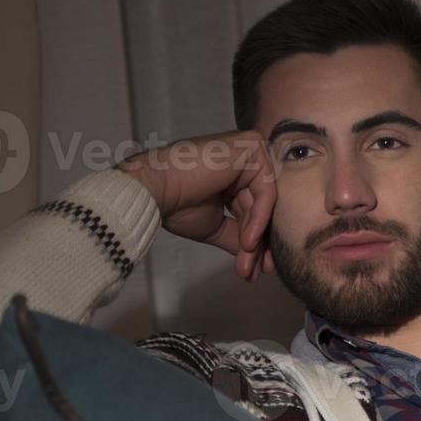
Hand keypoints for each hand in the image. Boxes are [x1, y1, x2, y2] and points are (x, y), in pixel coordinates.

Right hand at [116, 131, 277, 281]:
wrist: (154, 190)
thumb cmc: (176, 204)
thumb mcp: (216, 226)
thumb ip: (240, 237)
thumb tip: (257, 263)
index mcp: (233, 174)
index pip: (253, 209)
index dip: (254, 241)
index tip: (254, 271)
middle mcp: (244, 159)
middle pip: (260, 208)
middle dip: (257, 244)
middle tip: (256, 272)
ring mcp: (250, 150)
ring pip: (265, 204)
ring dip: (257, 239)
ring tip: (247, 264)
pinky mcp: (252, 147)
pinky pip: (266, 191)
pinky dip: (259, 220)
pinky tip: (247, 242)